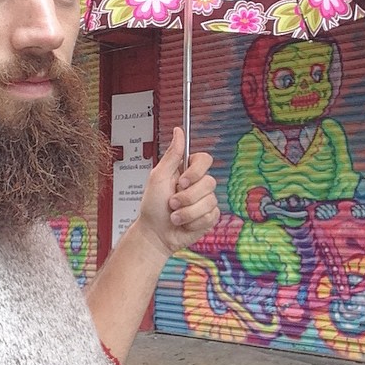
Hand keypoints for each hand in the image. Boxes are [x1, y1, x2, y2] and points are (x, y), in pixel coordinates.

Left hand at [135, 127, 219, 258]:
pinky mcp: (209, 217)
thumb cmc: (152, 206)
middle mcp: (198, 184)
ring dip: (187, 212)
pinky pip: (211, 216)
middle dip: (187, 197)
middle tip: (171, 203)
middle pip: (209, 182)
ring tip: (174, 216)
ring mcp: (205, 201)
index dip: (196, 172)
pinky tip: (184, 224)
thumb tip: (179, 130)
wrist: (155, 234)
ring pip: (210, 202)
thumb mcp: (158, 177)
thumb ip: (172, 154)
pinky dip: (193, 222)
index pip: (205, 159)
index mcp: (187, 171)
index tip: (181, 182)